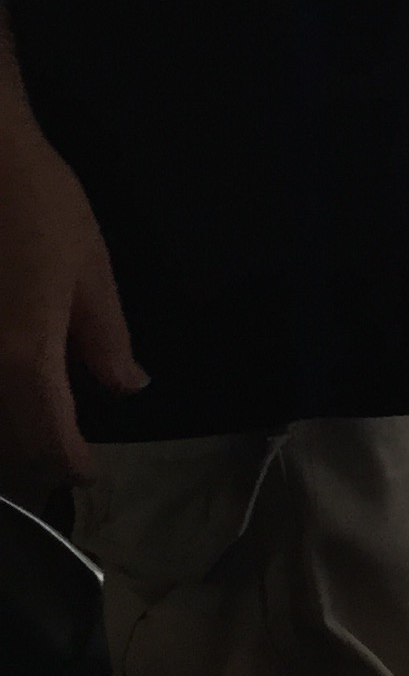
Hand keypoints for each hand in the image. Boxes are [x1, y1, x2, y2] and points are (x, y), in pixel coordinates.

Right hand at [0, 126, 144, 486]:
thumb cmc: (36, 204)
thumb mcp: (89, 267)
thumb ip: (106, 336)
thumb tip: (129, 387)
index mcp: (24, 356)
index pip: (47, 439)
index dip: (69, 464)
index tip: (84, 471)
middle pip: (3, 442)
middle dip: (33, 455)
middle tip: (60, 450)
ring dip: (4, 431)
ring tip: (32, 421)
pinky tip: (8, 379)